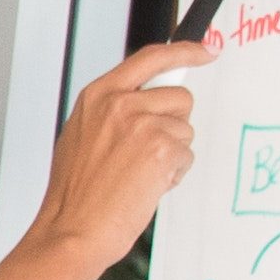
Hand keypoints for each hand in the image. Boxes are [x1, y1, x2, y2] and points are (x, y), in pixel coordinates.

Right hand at [18, 38, 215, 277]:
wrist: (73, 230)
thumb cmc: (75, 195)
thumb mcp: (82, 136)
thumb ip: (113, 110)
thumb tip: (147, 99)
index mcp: (98, 96)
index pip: (151, 57)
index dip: (185, 51)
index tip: (206, 50)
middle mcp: (120, 104)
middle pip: (179, 96)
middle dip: (174, 123)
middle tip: (147, 152)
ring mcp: (141, 124)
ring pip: (185, 129)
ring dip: (172, 153)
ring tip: (139, 174)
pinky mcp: (161, 148)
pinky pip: (186, 155)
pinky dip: (173, 174)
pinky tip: (145, 186)